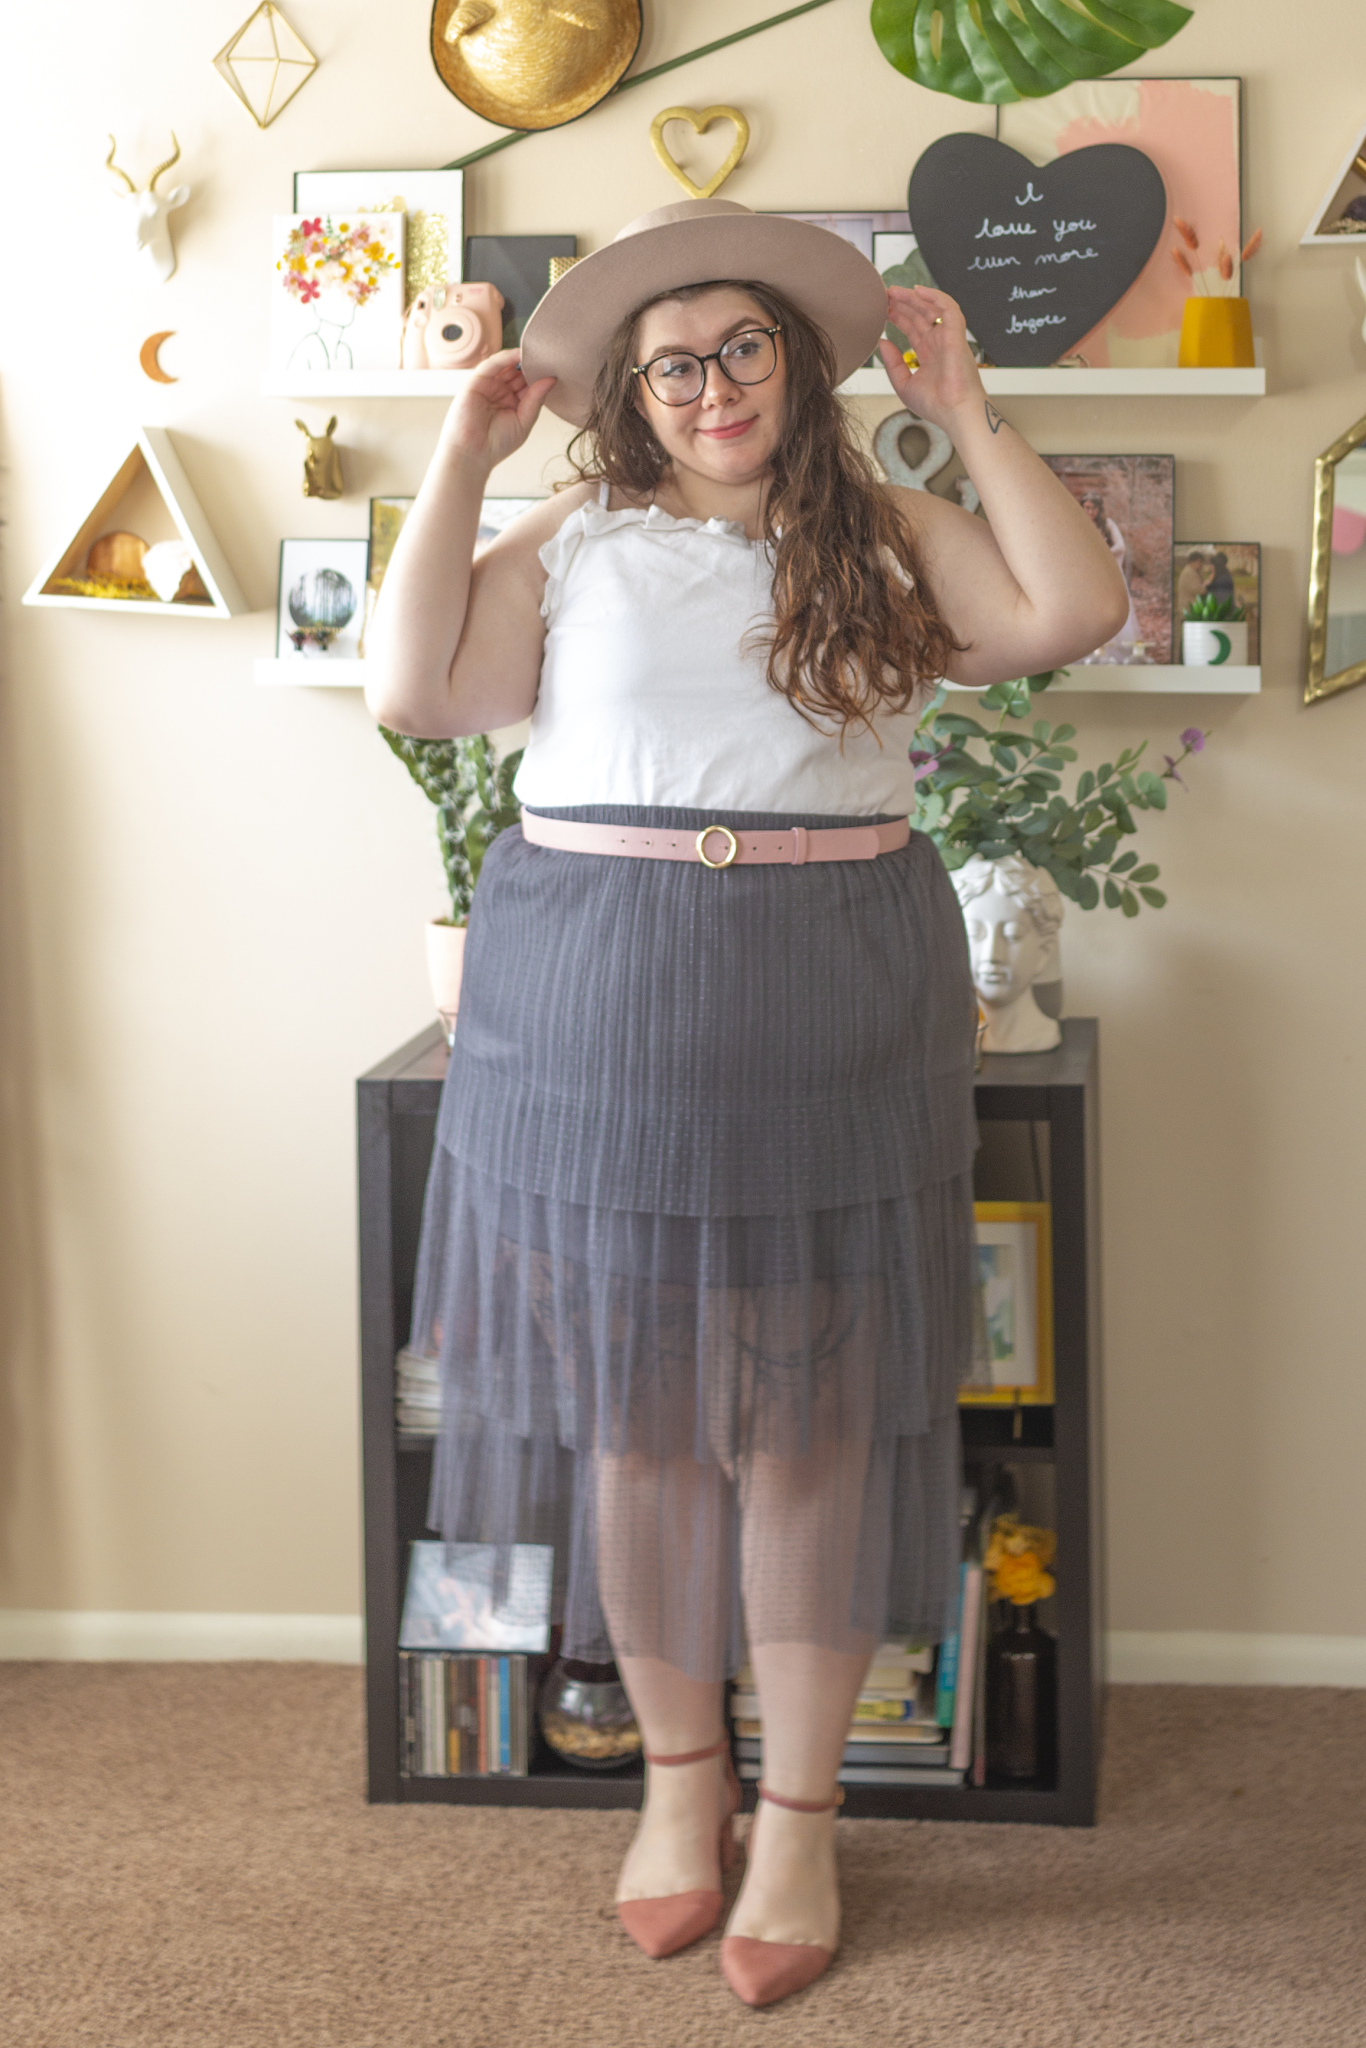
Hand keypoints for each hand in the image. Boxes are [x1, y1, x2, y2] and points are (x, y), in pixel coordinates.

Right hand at [438, 348, 555, 470]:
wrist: (472, 454)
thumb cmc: (496, 444)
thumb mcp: (524, 421)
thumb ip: (536, 399)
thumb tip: (552, 380)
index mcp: (512, 403)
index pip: (527, 384)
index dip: (540, 377)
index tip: (556, 369)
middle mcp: (500, 392)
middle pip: (518, 373)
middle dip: (532, 365)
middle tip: (548, 357)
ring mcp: (488, 386)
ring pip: (505, 366)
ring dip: (520, 358)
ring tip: (536, 352)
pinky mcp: (475, 382)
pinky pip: (492, 365)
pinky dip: (505, 357)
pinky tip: (519, 354)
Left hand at [877, 287, 982, 428]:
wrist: (955, 412)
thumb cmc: (935, 405)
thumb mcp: (904, 384)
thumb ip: (892, 363)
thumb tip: (881, 342)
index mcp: (928, 354)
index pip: (912, 328)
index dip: (898, 316)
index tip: (882, 309)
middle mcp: (938, 343)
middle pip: (919, 315)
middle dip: (902, 303)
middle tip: (884, 295)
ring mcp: (948, 337)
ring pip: (931, 308)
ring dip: (913, 297)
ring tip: (893, 291)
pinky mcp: (957, 333)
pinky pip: (948, 307)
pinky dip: (934, 296)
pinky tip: (917, 290)